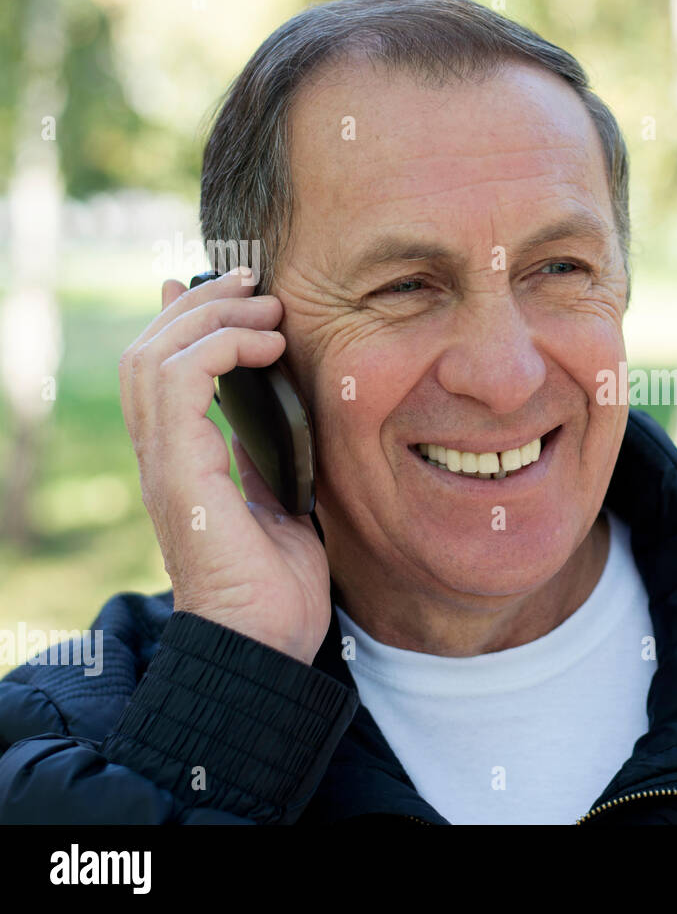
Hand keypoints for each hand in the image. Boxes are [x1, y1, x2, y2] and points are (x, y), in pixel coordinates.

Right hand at [118, 268, 329, 664]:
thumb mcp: (278, 503)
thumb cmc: (277, 587)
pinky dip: (219, 348)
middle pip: (148, 350)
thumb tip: (265, 418)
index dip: (186, 319)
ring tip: (265, 306)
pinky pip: (176, 382)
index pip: (161, 371)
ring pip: (153, 355)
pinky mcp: (179, 472)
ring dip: (210, 316)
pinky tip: (266, 345)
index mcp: (183, 462)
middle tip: (255, 281)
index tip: (234, 288)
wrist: (265, 644)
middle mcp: (163, 457)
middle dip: (202, 302)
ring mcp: (164, 464)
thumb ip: (263, 457)